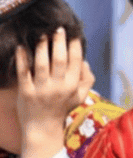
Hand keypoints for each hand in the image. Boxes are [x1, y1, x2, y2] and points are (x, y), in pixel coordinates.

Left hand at [15, 28, 94, 157]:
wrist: (43, 129)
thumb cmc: (62, 109)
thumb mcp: (80, 97)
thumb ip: (87, 79)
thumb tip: (85, 61)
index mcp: (73, 87)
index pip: (76, 62)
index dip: (75, 47)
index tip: (73, 34)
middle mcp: (59, 88)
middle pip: (60, 60)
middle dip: (59, 42)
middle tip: (57, 28)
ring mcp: (41, 90)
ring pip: (42, 64)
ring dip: (41, 47)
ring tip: (41, 34)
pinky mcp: (25, 92)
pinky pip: (23, 72)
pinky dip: (22, 59)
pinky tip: (21, 46)